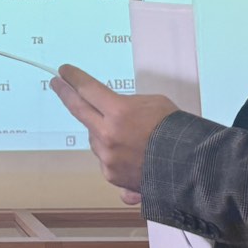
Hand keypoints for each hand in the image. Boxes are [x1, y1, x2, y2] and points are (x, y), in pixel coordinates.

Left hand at [49, 64, 177, 203]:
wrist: (189, 168)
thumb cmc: (175, 132)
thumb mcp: (153, 103)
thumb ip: (126, 104)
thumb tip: (112, 108)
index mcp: (119, 112)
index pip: (88, 89)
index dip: (74, 78)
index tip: (64, 71)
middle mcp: (107, 135)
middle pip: (78, 110)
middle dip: (65, 93)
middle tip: (57, 84)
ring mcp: (107, 157)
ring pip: (94, 137)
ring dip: (101, 132)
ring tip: (128, 134)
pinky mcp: (111, 175)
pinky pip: (105, 158)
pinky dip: (113, 153)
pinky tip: (130, 153)